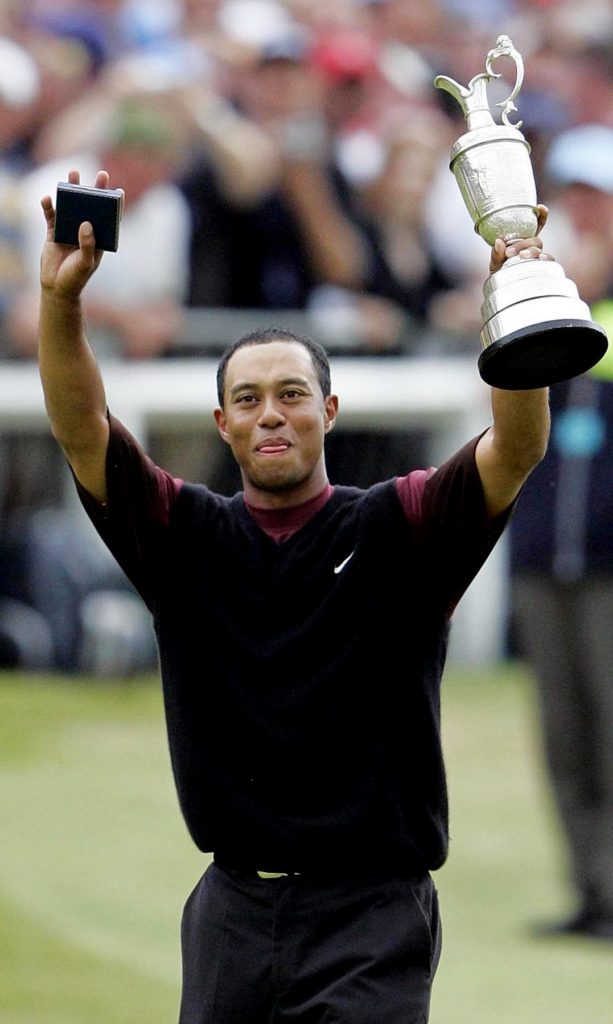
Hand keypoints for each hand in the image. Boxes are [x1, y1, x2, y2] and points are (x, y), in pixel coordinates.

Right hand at [40, 169, 120, 296]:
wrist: (57, 287)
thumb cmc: (76, 277)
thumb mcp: (86, 263)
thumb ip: (88, 244)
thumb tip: (86, 224)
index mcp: (99, 238)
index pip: (109, 219)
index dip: (115, 205)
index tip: (119, 190)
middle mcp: (85, 230)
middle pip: (91, 206)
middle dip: (95, 190)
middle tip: (102, 173)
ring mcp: (69, 229)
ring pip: (71, 205)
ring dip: (71, 190)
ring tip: (72, 174)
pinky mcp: (54, 231)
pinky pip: (51, 215)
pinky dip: (49, 206)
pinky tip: (47, 199)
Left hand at [489, 203, 554, 272]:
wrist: (502, 289)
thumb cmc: (500, 272)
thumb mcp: (495, 262)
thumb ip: (495, 253)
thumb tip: (499, 241)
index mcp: (523, 241)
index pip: (535, 226)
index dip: (541, 216)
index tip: (540, 207)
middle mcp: (532, 247)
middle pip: (534, 239)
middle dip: (522, 244)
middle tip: (509, 253)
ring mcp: (538, 257)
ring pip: (539, 248)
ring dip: (530, 251)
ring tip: (521, 257)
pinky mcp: (542, 268)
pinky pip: (549, 261)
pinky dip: (546, 258)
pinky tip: (541, 258)